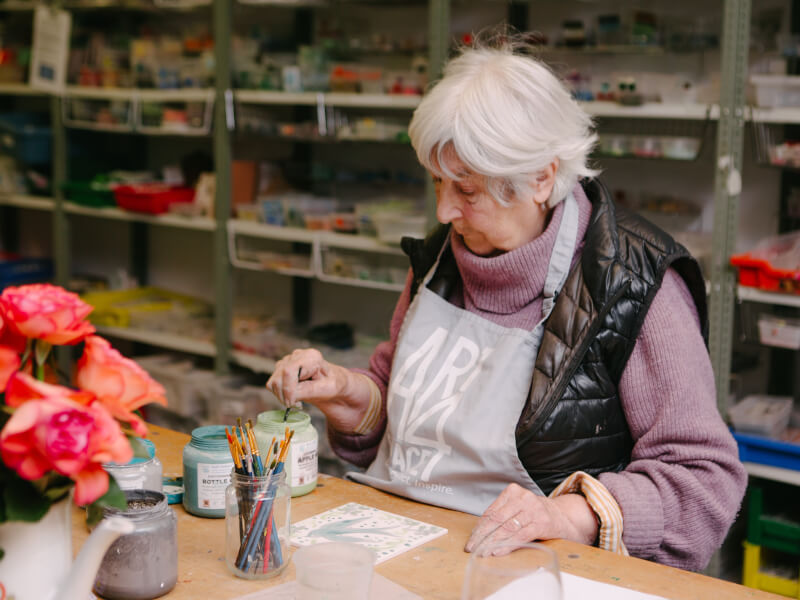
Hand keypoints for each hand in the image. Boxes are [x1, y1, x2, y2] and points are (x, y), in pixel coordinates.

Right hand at [265, 348, 370, 432]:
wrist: (333, 383)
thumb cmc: (334, 385)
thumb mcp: (328, 389)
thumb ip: (310, 390)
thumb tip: (291, 395)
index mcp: (311, 357)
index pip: (289, 372)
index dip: (288, 390)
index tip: (294, 404)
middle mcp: (297, 355)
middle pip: (278, 378)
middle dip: (285, 396)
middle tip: (298, 406)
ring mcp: (287, 361)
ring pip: (273, 383)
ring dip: (282, 397)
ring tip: (298, 402)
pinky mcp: (281, 369)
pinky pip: (272, 385)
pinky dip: (280, 395)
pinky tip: (293, 397)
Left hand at [464, 484, 597, 554]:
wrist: (563, 517)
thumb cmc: (535, 514)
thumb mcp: (517, 508)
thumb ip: (501, 515)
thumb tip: (479, 532)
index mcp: (513, 492)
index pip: (491, 512)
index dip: (479, 528)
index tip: (471, 540)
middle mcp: (522, 498)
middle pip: (497, 520)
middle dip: (482, 536)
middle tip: (473, 548)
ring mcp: (532, 509)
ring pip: (507, 528)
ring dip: (492, 543)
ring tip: (483, 552)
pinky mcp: (541, 523)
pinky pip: (520, 536)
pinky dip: (507, 545)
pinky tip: (498, 552)